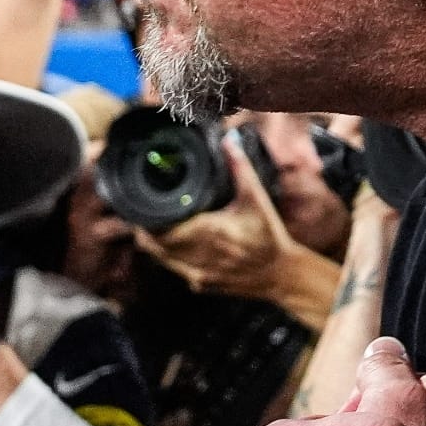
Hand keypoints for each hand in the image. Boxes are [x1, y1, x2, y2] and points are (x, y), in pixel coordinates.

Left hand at [136, 133, 306, 298]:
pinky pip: (175, 268)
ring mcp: (199, 274)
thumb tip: (228, 140)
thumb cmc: (269, 236)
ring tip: (154, 224)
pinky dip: (169, 256)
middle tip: (145, 211)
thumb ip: (240, 168)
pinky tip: (175, 242)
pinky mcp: (202, 284)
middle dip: (146, 229)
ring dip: (155, 243)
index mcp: (209, 233)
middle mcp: (200, 257)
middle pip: (155, 245)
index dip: (147, 219)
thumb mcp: (257, 199)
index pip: (163, 230)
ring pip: (162, 259)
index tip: (143, 206)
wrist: (281, 275)